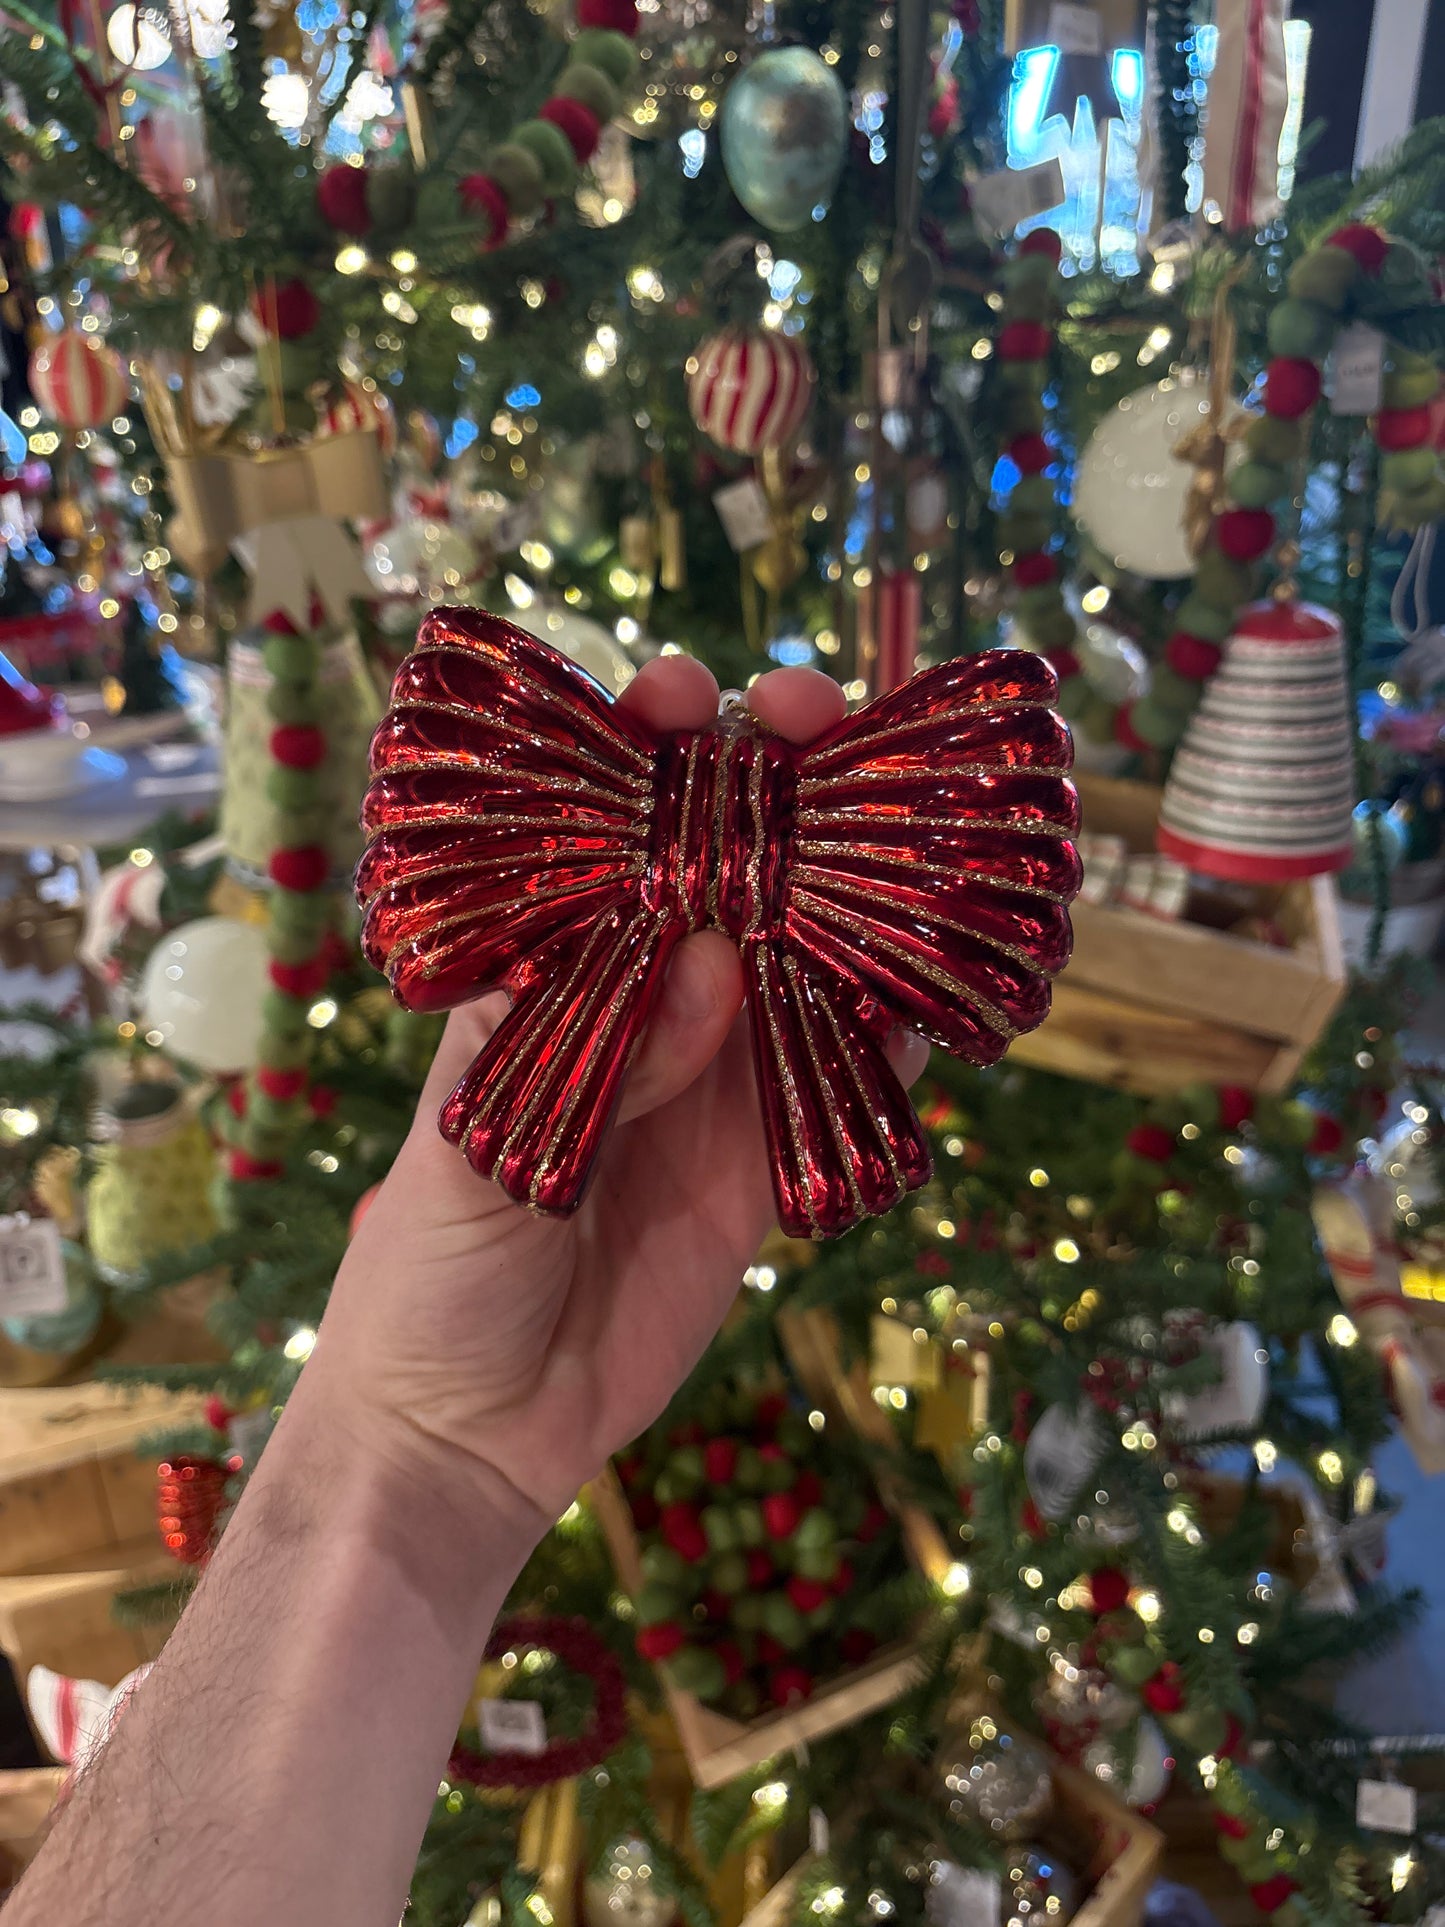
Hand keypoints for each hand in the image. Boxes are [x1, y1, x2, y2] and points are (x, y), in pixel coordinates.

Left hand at [310, 658, 926, 1534]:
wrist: (472, 1431)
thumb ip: (585, 1048)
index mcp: (547, 973)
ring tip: (916, 824)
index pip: (601, 832)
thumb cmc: (429, 1269)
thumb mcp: (474, 1142)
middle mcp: (638, 1005)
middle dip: (771, 785)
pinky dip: (893, 1034)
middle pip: (719, 867)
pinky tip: (935, 991)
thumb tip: (704, 954)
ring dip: (855, 889)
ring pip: (800, 957)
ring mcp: (711, 1079)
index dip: (643, 751)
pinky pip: (844, 1081)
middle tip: (819, 719)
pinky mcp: (768, 1162)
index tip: (684, 695)